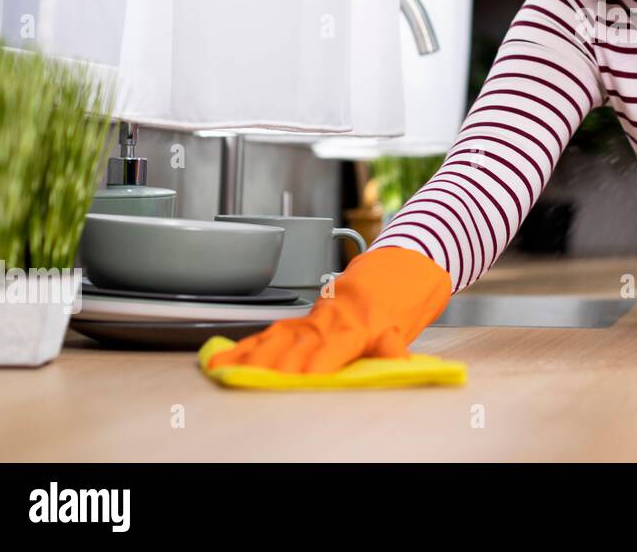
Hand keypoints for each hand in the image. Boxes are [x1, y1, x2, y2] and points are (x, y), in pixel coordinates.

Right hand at [206, 246, 451, 372]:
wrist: (407, 257)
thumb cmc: (411, 292)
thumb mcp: (410, 320)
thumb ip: (395, 344)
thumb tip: (397, 360)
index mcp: (361, 321)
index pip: (336, 345)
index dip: (321, 361)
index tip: (306, 376)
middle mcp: (335, 316)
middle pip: (300, 341)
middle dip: (277, 362)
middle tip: (254, 380)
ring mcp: (320, 313)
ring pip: (282, 334)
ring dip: (254, 354)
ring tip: (226, 368)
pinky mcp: (311, 312)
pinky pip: (279, 328)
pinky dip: (252, 344)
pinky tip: (227, 354)